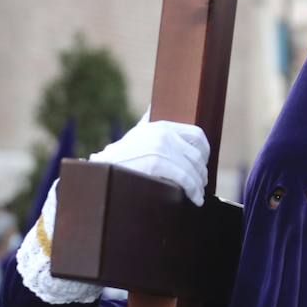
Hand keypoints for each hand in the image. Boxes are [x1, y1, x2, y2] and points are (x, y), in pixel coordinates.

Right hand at [91, 120, 209, 206]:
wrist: (102, 170)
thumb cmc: (120, 157)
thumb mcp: (137, 134)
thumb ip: (148, 122)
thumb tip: (151, 107)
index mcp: (161, 125)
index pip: (197, 135)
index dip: (205, 152)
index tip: (202, 164)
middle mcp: (163, 133)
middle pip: (197, 155)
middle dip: (201, 172)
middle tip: (200, 184)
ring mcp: (160, 147)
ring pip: (193, 168)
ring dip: (198, 185)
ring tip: (197, 194)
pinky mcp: (156, 163)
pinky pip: (185, 178)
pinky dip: (193, 191)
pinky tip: (194, 199)